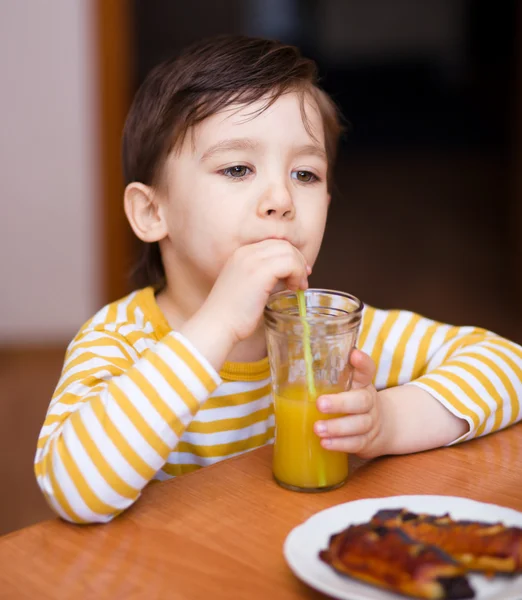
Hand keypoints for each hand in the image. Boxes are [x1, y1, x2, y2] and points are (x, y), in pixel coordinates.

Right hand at [180, 240, 309, 368]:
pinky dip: (297, 274)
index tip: (297, 272)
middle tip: (302, 279)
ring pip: (289, 252)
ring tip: (298, 286)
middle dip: (298, 260)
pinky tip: (293, 288)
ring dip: (299, 268)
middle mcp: (246, 252)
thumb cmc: (231, 314)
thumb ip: (262, 277)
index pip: (273, 243)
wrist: (217, 325)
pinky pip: (290, 263)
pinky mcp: (260, 272)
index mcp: (240, 254)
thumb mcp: (246, 287)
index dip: (289, 256)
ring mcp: (252, 260)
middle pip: (283, 244)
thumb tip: (286, 276)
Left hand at [314, 349, 382, 458]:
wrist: (380, 429)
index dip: (362, 363)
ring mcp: (370, 422)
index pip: (367, 370)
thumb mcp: (344, 388)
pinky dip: (340, 444)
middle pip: (362, 400)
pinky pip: (356, 443)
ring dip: (337, 427)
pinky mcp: (367, 441)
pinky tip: (325, 443)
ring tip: (317, 429)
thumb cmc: (350, 403)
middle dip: (340, 403)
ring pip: (359, 424)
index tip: (354, 355)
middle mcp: (369, 401)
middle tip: (320, 404)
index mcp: (362, 384)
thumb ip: (325, 380)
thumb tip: (289, 374)